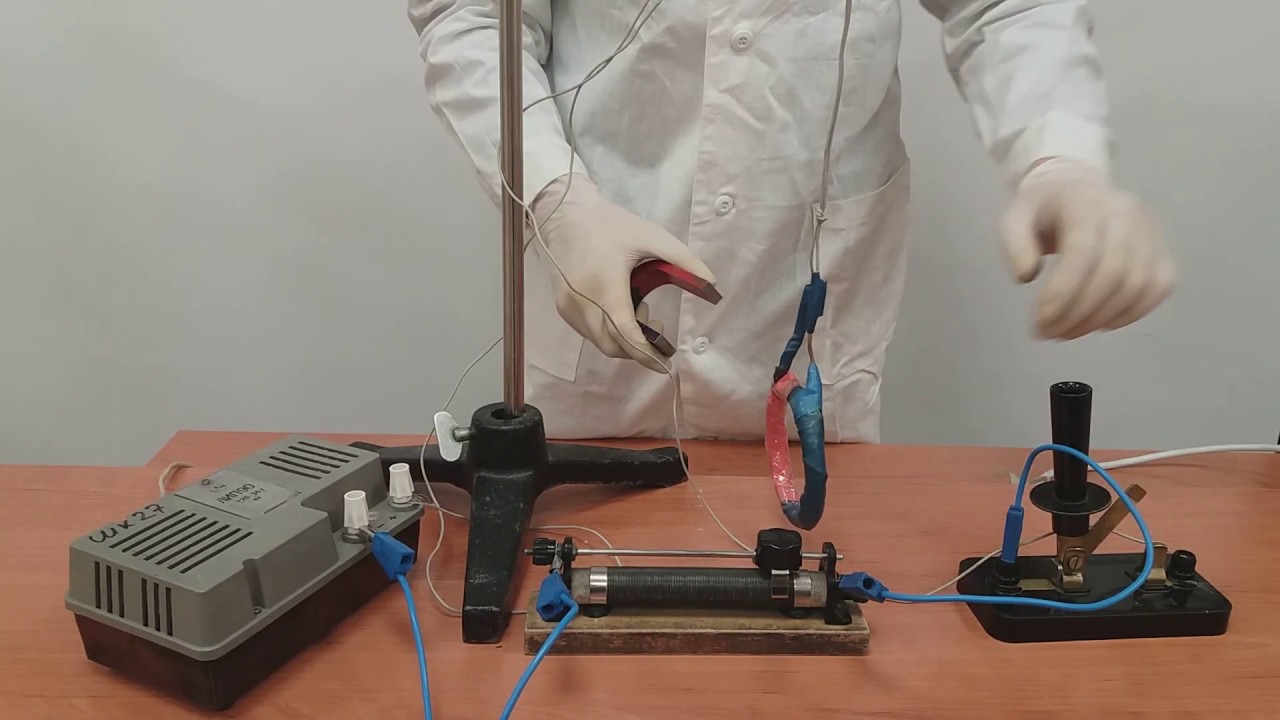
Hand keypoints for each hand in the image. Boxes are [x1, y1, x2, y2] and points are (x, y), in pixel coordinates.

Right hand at [530, 174, 714, 371]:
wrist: (565, 214)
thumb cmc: (612, 225)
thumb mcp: (652, 237)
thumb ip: (684, 260)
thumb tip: (712, 284)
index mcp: (605, 283)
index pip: (624, 332)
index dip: (646, 353)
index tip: (666, 363)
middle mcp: (582, 301)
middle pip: (612, 346)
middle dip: (639, 349)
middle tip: (658, 327)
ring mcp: (569, 307)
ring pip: (600, 342)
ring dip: (624, 340)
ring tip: (639, 310)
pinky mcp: (562, 309)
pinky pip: (589, 333)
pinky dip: (608, 332)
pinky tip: (619, 308)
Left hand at [999, 158, 1175, 339]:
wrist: (1078, 192)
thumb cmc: (1043, 212)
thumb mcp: (1014, 218)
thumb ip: (1013, 244)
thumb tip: (1026, 276)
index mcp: (1086, 202)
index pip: (1082, 252)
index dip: (1063, 293)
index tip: (1040, 322)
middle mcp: (1126, 213)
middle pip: (1112, 273)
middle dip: (1078, 313)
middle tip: (1048, 334)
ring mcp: (1150, 231)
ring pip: (1136, 286)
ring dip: (1099, 320)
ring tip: (1067, 332)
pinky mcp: (1163, 250)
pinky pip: (1157, 289)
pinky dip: (1130, 314)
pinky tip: (1099, 323)